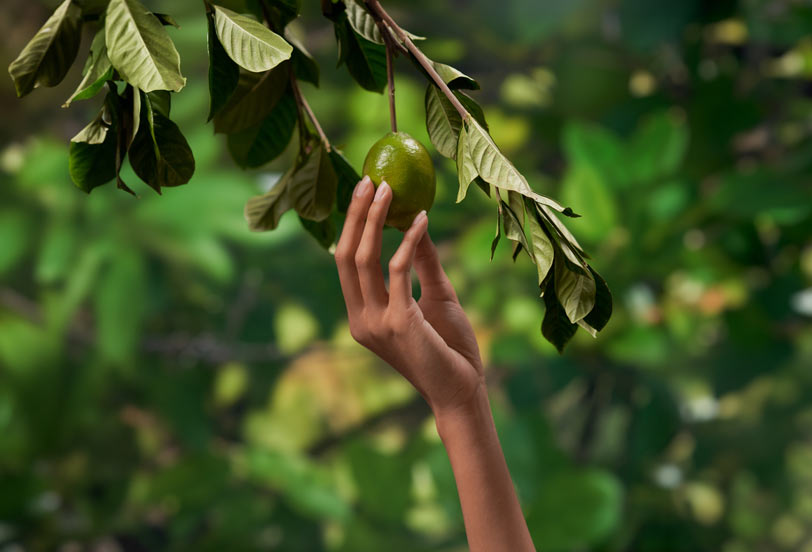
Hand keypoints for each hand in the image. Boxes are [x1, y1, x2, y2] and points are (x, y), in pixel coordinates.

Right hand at [334, 176, 484, 416]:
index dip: (350, 225)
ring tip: (389, 189)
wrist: (463, 390)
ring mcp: (376, 323)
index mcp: (361, 314)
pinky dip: (408, 241)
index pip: (345, 262)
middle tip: (368, 179)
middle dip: (355, 214)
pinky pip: (398, 270)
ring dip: (375, 219)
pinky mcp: (398, 322)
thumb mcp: (436, 295)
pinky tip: (421, 221)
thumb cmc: (450, 347)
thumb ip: (422, 262)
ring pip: (364, 259)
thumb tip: (416, 220)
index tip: (362, 192)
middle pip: (346, 255)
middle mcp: (360, 319)